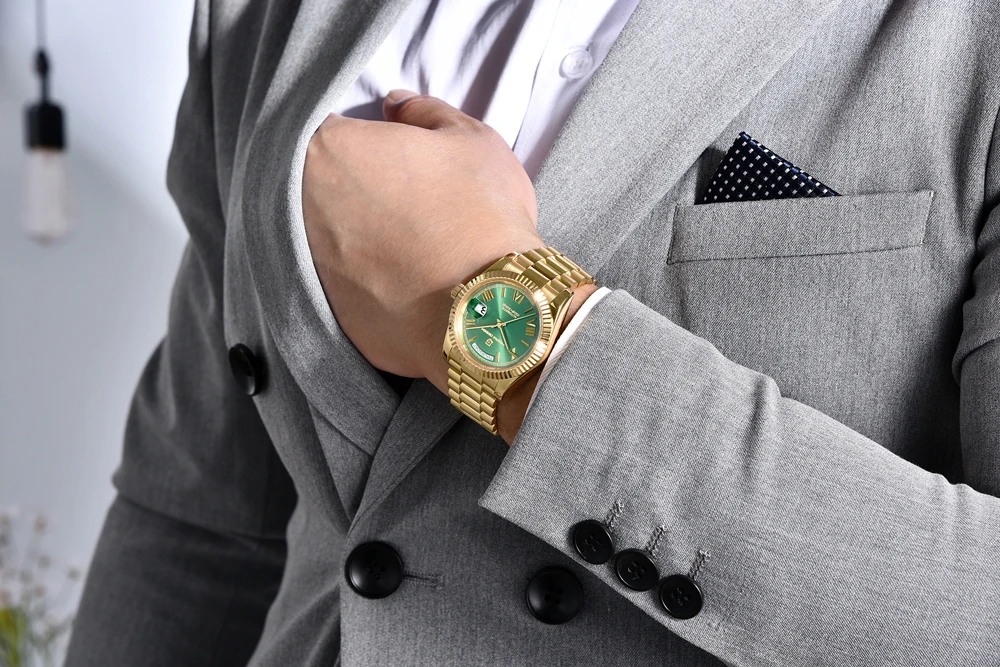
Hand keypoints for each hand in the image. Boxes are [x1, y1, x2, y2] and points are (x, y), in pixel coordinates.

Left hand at [302, 90, 542, 394]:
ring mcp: (314, 264)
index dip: (366, 141)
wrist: (491, 308)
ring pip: (331, 237)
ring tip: (409, 243)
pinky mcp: (331, 312)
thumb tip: (397, 105)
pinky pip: (347, 284)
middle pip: (323, 185)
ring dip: (360, 235)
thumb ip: (425, 111)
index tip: (393, 155)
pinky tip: (407, 281)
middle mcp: (305, 206)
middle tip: (405, 200)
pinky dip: (370, 281)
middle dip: (356, 187)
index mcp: (333, 150)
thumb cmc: (483, 214)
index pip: (333, 130)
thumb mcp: (472, 140)